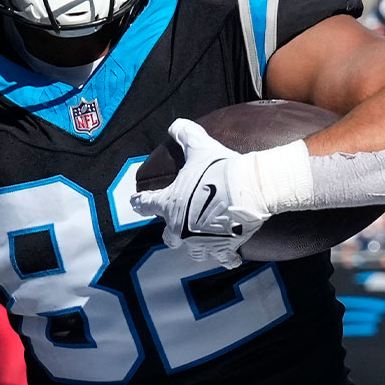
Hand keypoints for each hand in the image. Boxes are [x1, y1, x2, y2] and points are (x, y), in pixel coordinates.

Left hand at [131, 119, 270, 268]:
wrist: (249, 189)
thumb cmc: (219, 169)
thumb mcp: (199, 147)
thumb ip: (185, 135)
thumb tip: (176, 125)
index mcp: (170, 204)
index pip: (146, 204)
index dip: (140, 203)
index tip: (136, 203)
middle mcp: (181, 228)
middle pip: (169, 237)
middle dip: (172, 231)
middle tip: (178, 224)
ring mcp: (201, 242)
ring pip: (192, 251)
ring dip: (195, 245)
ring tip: (202, 239)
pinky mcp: (223, 249)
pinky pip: (223, 259)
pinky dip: (227, 258)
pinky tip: (230, 258)